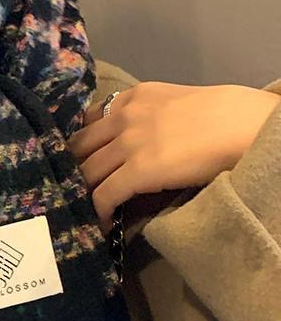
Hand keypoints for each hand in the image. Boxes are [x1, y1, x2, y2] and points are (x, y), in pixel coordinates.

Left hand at [65, 81, 280, 233]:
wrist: (246, 124)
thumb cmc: (225, 115)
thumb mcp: (176, 103)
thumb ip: (151, 116)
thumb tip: (141, 140)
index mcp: (134, 97)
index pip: (90, 121)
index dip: (82, 145)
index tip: (80, 162)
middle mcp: (124, 116)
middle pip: (80, 147)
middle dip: (74, 169)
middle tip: (74, 190)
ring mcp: (129, 143)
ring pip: (87, 172)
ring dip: (82, 194)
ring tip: (82, 211)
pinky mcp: (138, 170)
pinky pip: (104, 194)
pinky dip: (98, 211)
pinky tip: (101, 223)